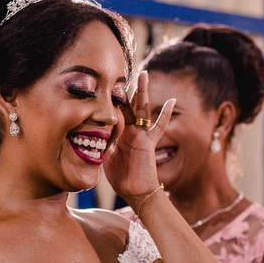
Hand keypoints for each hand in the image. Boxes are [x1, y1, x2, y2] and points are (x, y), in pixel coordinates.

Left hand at [104, 71, 174, 206]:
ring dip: (142, 91)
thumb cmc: (122, 178)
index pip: (114, 112)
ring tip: (143, 74)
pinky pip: (158, 126)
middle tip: (122, 70)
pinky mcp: (149, 141)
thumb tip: (91, 135)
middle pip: (128, 105)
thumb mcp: (106, 157)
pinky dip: (165, 114)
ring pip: (141, 108)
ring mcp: (141, 135)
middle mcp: (130, 131)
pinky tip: (172, 101)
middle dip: (126, 89)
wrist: (135, 192)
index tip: (104, 83)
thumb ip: (103, 144)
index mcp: (119, 134)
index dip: (110, 99)